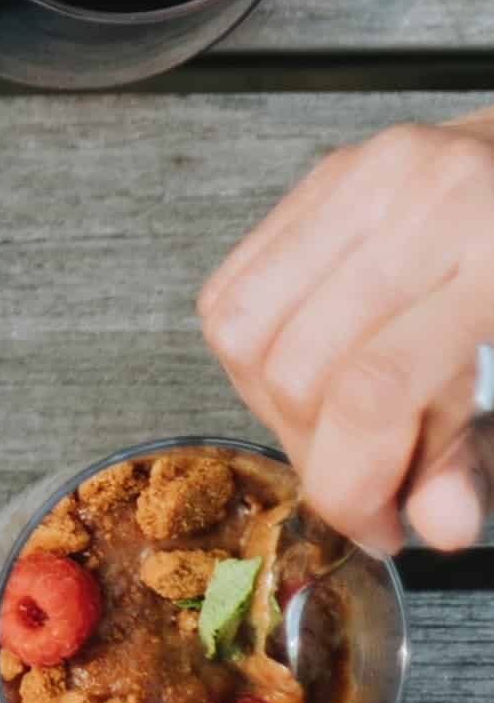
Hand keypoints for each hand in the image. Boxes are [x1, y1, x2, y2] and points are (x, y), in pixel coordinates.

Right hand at [196, 112, 493, 555]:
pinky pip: (234, 284)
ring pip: (241, 327)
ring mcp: (359, 178)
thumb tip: (432, 524)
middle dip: (314, 452)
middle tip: (358, 487)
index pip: (372, 388)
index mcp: (493, 261)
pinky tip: (309, 371)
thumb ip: (479, 450)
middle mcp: (417, 206)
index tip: (375, 527)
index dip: (354, 480)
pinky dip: (256, 351)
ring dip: (272, 405)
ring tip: (332, 427)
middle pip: (298, 364)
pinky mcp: (322, 176)